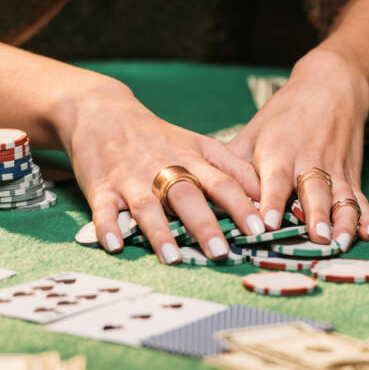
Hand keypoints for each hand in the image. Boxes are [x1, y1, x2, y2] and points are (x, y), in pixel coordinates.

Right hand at [53, 80, 264, 262]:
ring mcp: (131, 179)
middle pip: (187, 197)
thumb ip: (233, 168)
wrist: (102, 112)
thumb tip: (267, 194)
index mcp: (191, 159)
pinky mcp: (102, 187)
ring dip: (160, 233)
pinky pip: (104, 210)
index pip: (222, 183)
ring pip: (148, 207)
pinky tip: (115, 246)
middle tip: (221, 252)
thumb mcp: (199, 144)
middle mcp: (163, 169)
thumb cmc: (159, 136)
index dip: (242, 205)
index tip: (260, 228)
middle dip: (205, 224)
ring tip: (173, 257)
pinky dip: (108, 228)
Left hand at [227, 50, 368, 251]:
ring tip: (339, 242)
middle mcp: (309, 161)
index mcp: (279, 151)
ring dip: (342, 221)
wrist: (331, 86)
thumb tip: (202, 192)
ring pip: (340, 198)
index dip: (273, 202)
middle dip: (315, 216)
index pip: (276, 180)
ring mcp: (334, 169)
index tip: (269, 224)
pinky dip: (366, 216)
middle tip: (316, 238)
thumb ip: (232, 163)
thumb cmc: (284, 114)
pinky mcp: (352, 175)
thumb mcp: (254, 131)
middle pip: (313, 191)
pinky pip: (361, 198)